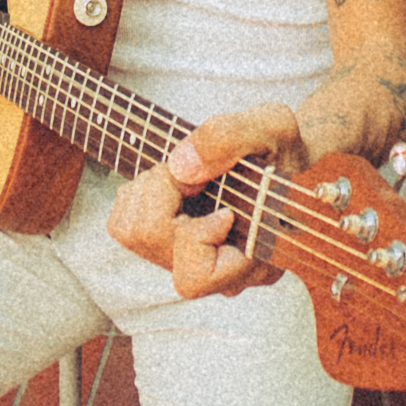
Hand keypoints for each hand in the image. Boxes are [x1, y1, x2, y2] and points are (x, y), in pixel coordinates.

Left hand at [106, 106, 304, 296]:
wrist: (279, 153)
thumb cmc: (281, 146)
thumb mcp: (272, 126)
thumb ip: (231, 139)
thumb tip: (180, 166)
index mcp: (253, 260)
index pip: (194, 278)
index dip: (195, 238)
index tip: (224, 208)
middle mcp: (216, 273)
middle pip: (151, 241)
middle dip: (164, 188)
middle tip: (196, 169)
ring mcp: (190, 262)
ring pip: (130, 232)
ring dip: (150, 187)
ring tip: (186, 174)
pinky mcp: (167, 247)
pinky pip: (124, 224)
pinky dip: (139, 192)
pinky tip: (173, 181)